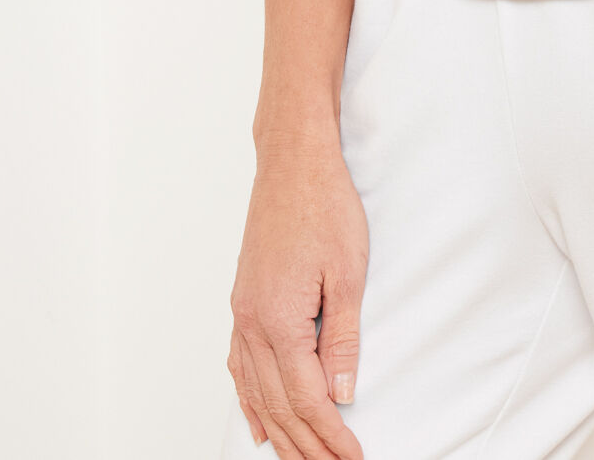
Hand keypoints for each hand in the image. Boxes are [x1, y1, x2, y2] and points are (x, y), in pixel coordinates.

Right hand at [228, 138, 368, 459]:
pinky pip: (240, 367)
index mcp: (279, 322)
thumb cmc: (324, 206)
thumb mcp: (348, 273)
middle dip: (305, 446)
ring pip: (255, 392)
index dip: (330, 436)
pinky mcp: (242, 301)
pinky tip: (258, 422)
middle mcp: (252, 324)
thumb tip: (342, 395)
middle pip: (278, 406)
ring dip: (279, 432)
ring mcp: (242, 314)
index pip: (307, 399)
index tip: (352, 458)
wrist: (293, 163)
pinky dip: (249, 401)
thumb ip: (343, 340)